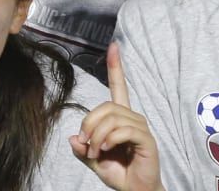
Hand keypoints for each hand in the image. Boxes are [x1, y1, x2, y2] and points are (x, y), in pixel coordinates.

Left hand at [70, 44, 163, 190]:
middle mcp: (132, 117)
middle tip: (85, 144)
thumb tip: (72, 139)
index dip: (115, 66)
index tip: (113, 46)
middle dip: (89, 123)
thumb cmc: (118, 173)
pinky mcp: (147, 140)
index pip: (119, 86)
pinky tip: (105, 149)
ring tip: (95, 151)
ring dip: (97, 134)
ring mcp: (140, 127)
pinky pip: (124, 129)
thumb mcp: (93, 159)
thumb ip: (82, 148)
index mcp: (120, 117)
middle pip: (105, 106)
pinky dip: (109, 138)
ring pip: (112, 117)